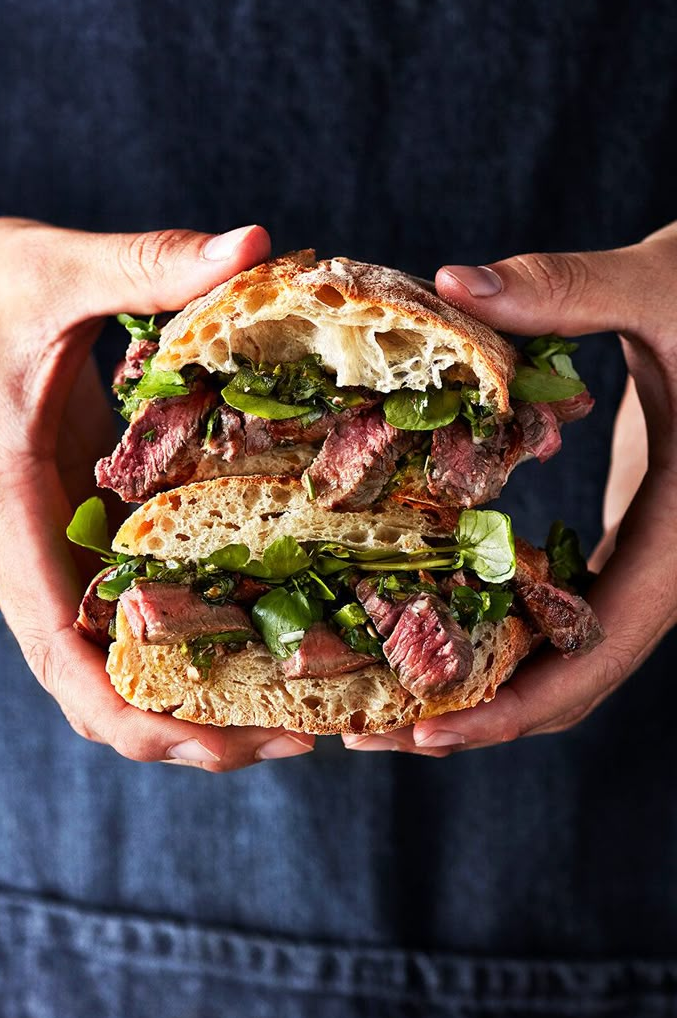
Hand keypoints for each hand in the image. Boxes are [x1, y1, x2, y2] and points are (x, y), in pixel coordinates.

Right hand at [0, 217, 313, 768]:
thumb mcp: (52, 274)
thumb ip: (147, 266)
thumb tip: (253, 245)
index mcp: (10, 522)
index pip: (66, 660)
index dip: (145, 719)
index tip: (236, 741)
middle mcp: (28, 560)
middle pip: (100, 690)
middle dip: (192, 729)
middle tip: (304, 735)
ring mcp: (49, 554)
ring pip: (115, 662)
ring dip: (195, 696)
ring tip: (296, 702)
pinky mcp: (72, 534)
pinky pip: (124, 613)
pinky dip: (183, 640)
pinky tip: (257, 628)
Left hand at [344, 221, 676, 756]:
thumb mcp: (664, 288)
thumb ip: (568, 290)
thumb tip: (451, 285)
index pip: (598, 657)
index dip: (512, 708)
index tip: (425, 732)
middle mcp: (662, 567)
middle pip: (567, 680)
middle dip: (474, 716)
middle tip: (370, 730)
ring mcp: (643, 556)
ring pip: (561, 652)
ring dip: (478, 681)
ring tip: (379, 692)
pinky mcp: (624, 535)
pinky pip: (560, 606)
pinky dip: (498, 627)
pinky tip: (428, 616)